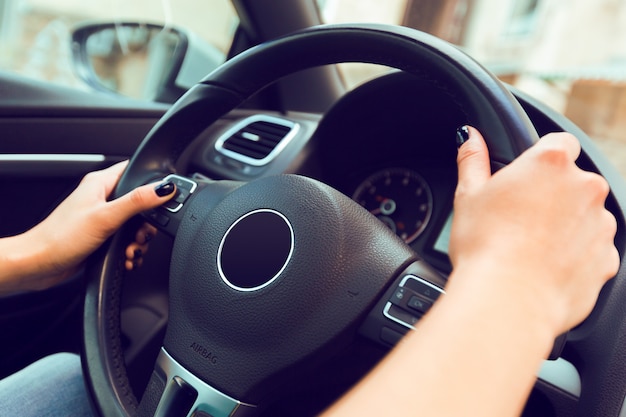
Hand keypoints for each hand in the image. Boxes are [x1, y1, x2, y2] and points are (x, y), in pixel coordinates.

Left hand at [3, 161, 175, 290]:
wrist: (39, 264)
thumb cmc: (60, 237)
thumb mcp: (106, 217)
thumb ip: (137, 201)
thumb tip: (164, 188)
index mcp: (100, 184)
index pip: (135, 172)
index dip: (153, 182)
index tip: (164, 198)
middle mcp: (101, 199)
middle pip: (140, 203)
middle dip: (146, 223)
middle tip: (142, 234)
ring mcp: (101, 218)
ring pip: (135, 224)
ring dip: (138, 240)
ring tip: (132, 249)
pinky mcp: (101, 236)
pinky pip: (126, 239)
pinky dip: (130, 250)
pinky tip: (127, 257)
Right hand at [449, 126, 618, 334]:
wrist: (509, 300)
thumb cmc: (486, 246)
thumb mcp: (468, 196)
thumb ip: (473, 160)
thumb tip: (470, 137)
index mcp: (551, 162)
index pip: (559, 142)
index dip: (540, 159)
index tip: (524, 178)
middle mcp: (586, 187)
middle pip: (573, 181)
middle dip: (551, 195)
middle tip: (518, 218)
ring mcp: (602, 225)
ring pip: (584, 216)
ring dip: (564, 225)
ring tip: (529, 247)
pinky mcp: (606, 259)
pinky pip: (592, 250)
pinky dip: (573, 256)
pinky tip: (543, 266)